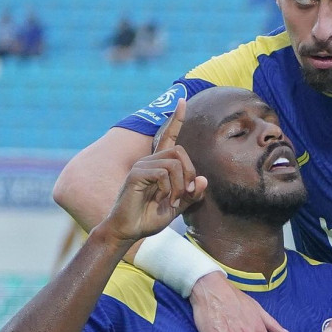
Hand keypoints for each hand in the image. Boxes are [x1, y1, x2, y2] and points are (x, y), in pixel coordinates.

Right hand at [102, 100, 206, 243]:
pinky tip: (164, 200)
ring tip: (173, 201)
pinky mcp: (135, 174)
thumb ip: (191, 194)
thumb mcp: (177, 207)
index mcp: (158, 165)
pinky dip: (170, 189)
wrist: (128, 231)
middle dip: (189, 172)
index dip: (175, 119)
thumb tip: (203, 179)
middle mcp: (149, 161)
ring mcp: (141, 166)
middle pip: (179, 151)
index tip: (181, 99)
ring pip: (174, 163)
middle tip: (186, 194)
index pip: (167, 136)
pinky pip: (163, 173)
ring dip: (180, 185)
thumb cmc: (149, 218)